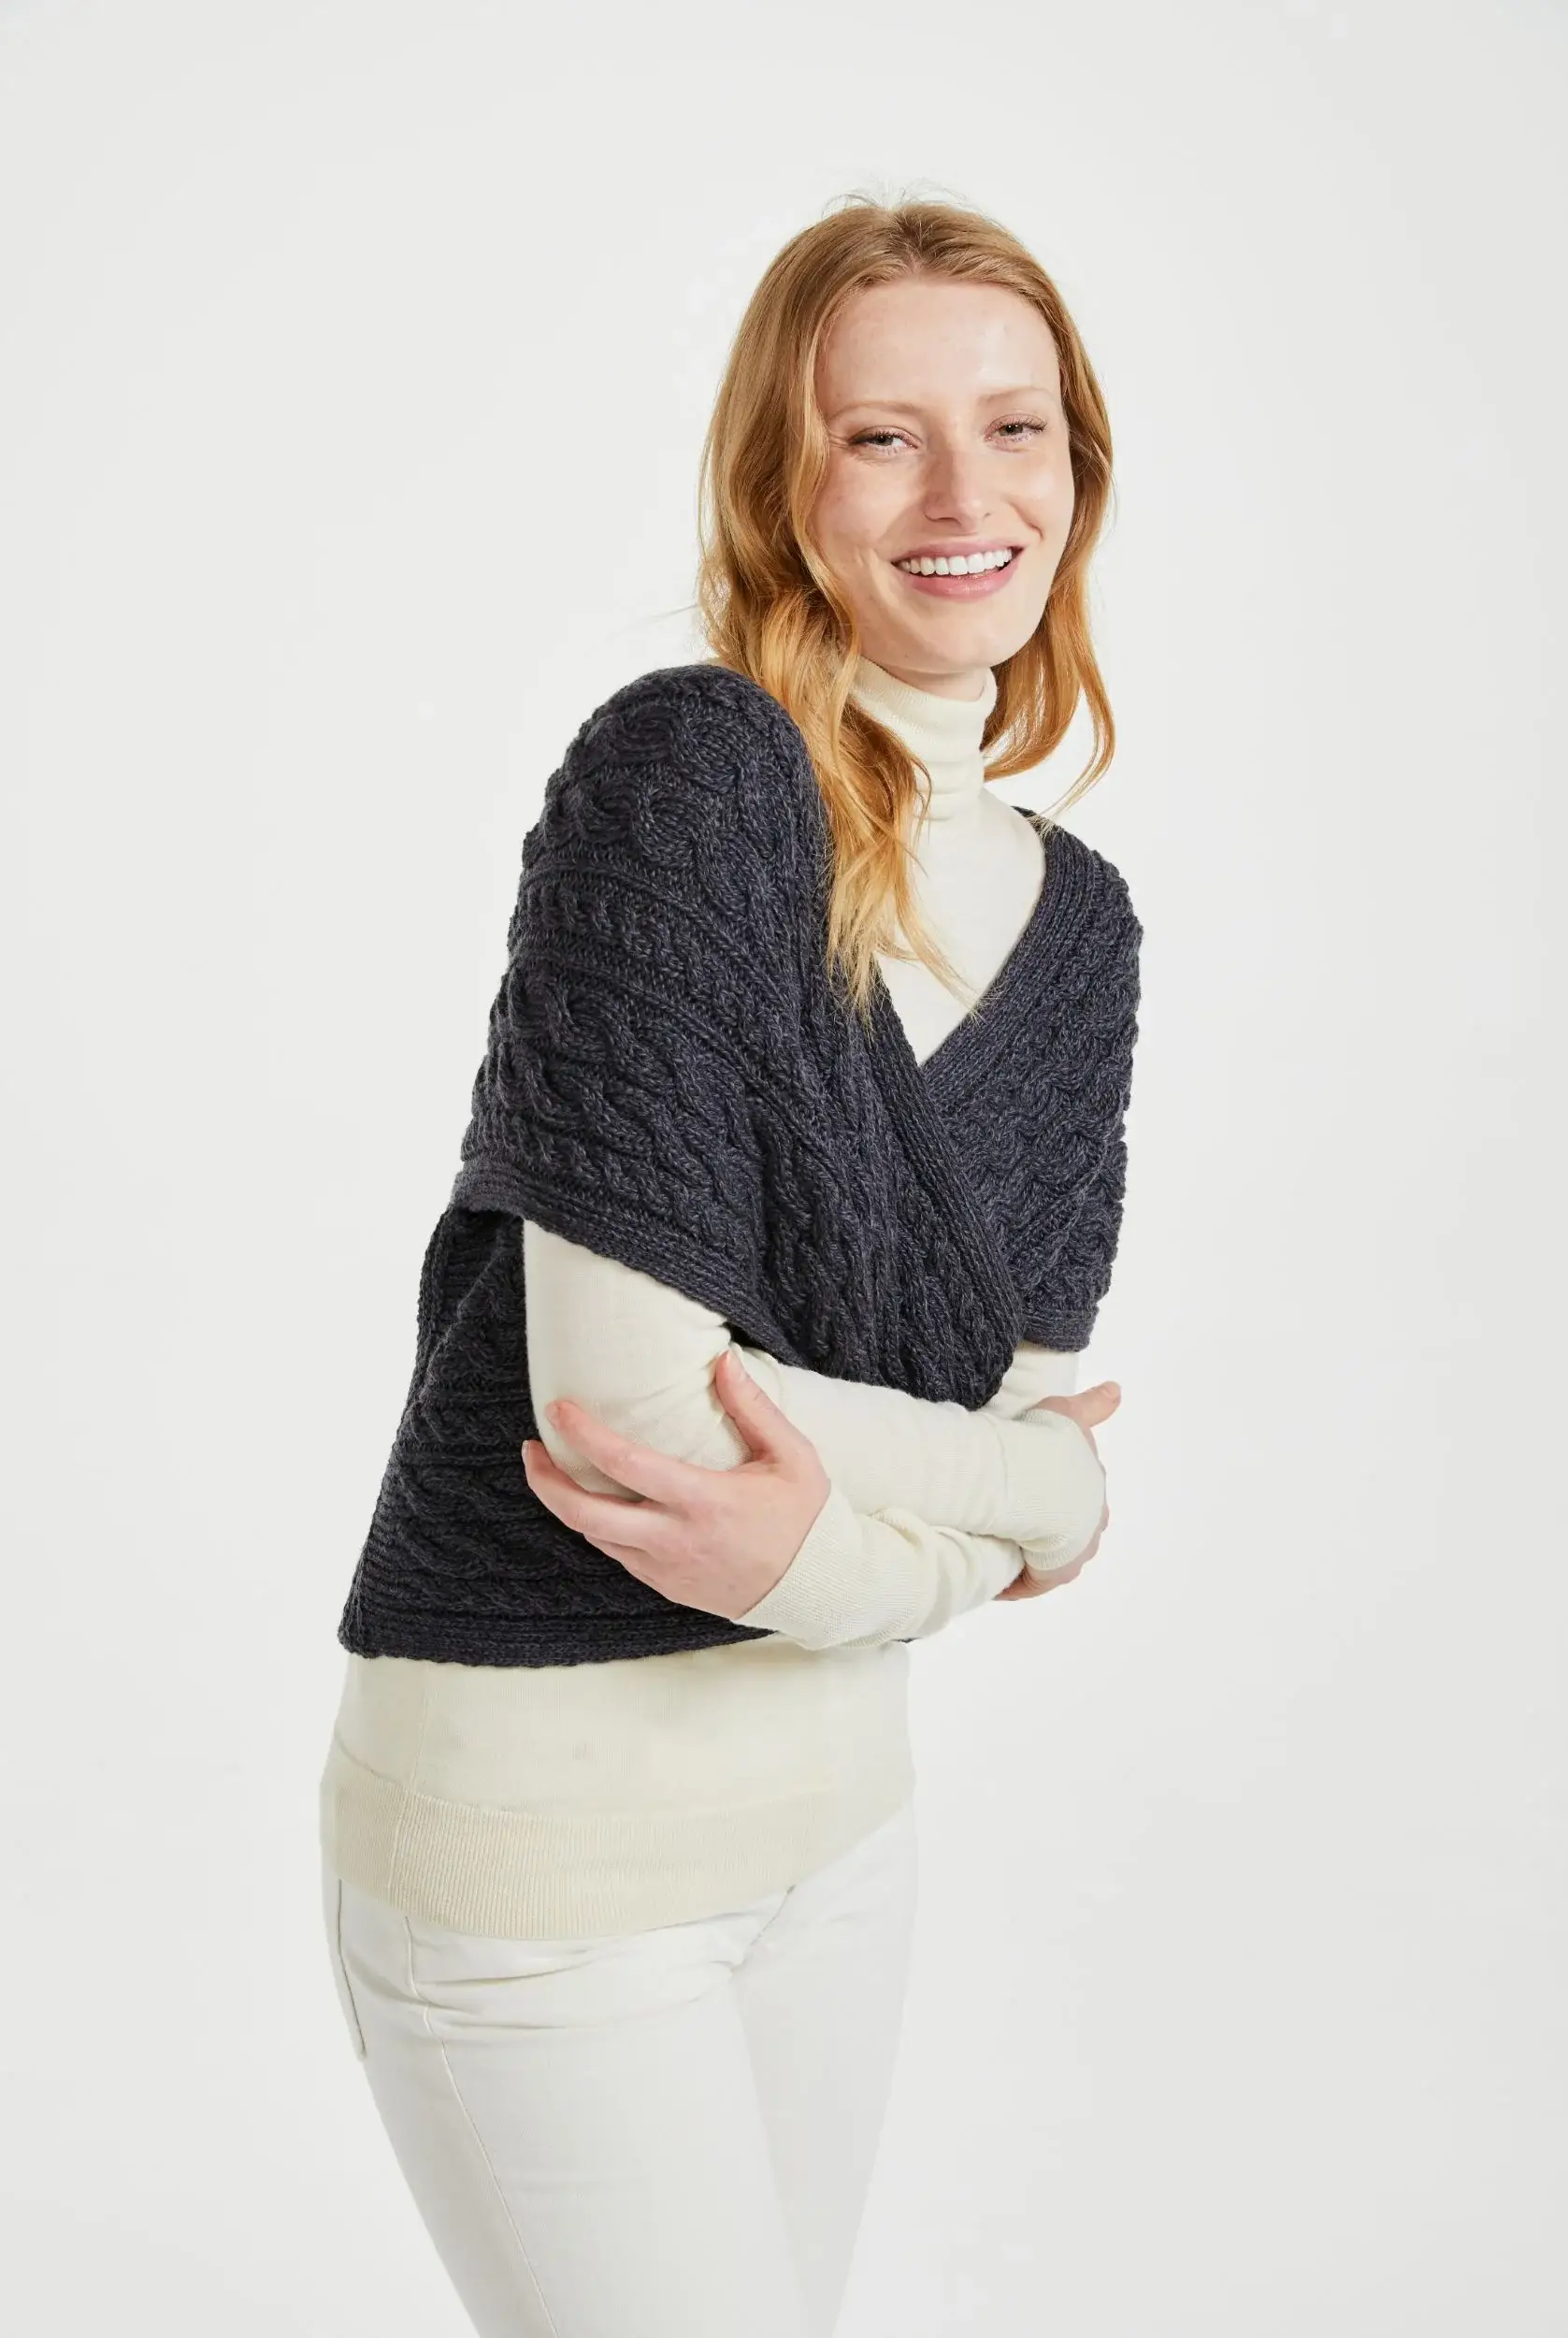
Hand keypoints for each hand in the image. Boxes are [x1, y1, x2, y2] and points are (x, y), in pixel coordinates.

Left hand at [520, 1349, 830, 1620]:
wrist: (816, 1587)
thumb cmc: (804, 1515)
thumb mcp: (791, 1455)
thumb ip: (753, 1407)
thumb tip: (723, 1359)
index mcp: (704, 1501)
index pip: (625, 1466)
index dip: (582, 1435)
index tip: (557, 1409)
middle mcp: (674, 1539)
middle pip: (584, 1515)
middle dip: (545, 1481)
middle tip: (530, 1449)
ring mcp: (665, 1568)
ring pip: (592, 1537)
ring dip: (564, 1502)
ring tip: (551, 1469)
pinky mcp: (664, 1585)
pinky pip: (615, 1554)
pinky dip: (595, 1526)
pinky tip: (593, 1500)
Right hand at [993, 1381, 1119, 1600]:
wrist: (1045, 1483)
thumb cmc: (1053, 1446)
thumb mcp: (1071, 1415)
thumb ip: (1093, 1406)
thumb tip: (1116, 1391)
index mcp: (1095, 1492)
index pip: (1082, 1500)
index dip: (1059, 1497)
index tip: (1034, 1492)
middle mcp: (1092, 1527)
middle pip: (1068, 1532)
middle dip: (1047, 1528)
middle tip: (1011, 1519)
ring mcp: (1075, 1553)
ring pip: (1048, 1556)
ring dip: (1028, 1552)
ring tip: (995, 1542)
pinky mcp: (1051, 1575)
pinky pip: (1028, 1581)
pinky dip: (1012, 1579)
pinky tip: (992, 1573)